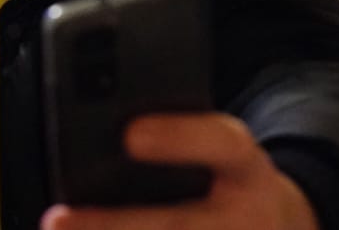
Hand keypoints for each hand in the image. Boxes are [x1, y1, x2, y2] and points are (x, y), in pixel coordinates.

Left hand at [40, 114, 317, 229]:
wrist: (280, 225)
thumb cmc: (228, 176)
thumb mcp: (219, 147)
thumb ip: (179, 133)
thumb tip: (106, 120)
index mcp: (247, 167)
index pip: (223, 144)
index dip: (179, 138)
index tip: (130, 134)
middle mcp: (248, 215)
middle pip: (179, 225)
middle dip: (114, 225)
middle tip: (58, 219)